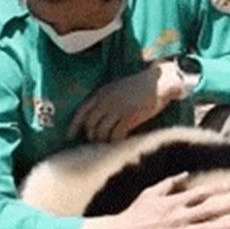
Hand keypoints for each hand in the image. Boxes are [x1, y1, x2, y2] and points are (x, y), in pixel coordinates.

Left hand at [69, 61, 186, 142]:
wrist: (159, 83)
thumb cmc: (138, 87)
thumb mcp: (116, 88)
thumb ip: (104, 100)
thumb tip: (96, 118)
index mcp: (101, 93)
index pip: (82, 111)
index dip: (74, 125)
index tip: (70, 136)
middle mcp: (106, 101)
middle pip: (91, 124)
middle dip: (91, 136)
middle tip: (96, 143)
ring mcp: (117, 109)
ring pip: (102, 132)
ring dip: (103, 141)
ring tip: (108, 145)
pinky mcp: (130, 117)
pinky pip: (116, 135)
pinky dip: (116, 142)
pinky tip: (120, 143)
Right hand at [75, 172, 229, 228]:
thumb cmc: (135, 212)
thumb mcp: (150, 192)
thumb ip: (169, 183)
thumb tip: (185, 174)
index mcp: (174, 202)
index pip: (200, 193)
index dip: (216, 189)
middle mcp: (180, 217)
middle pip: (209, 210)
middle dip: (227, 207)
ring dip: (224, 227)